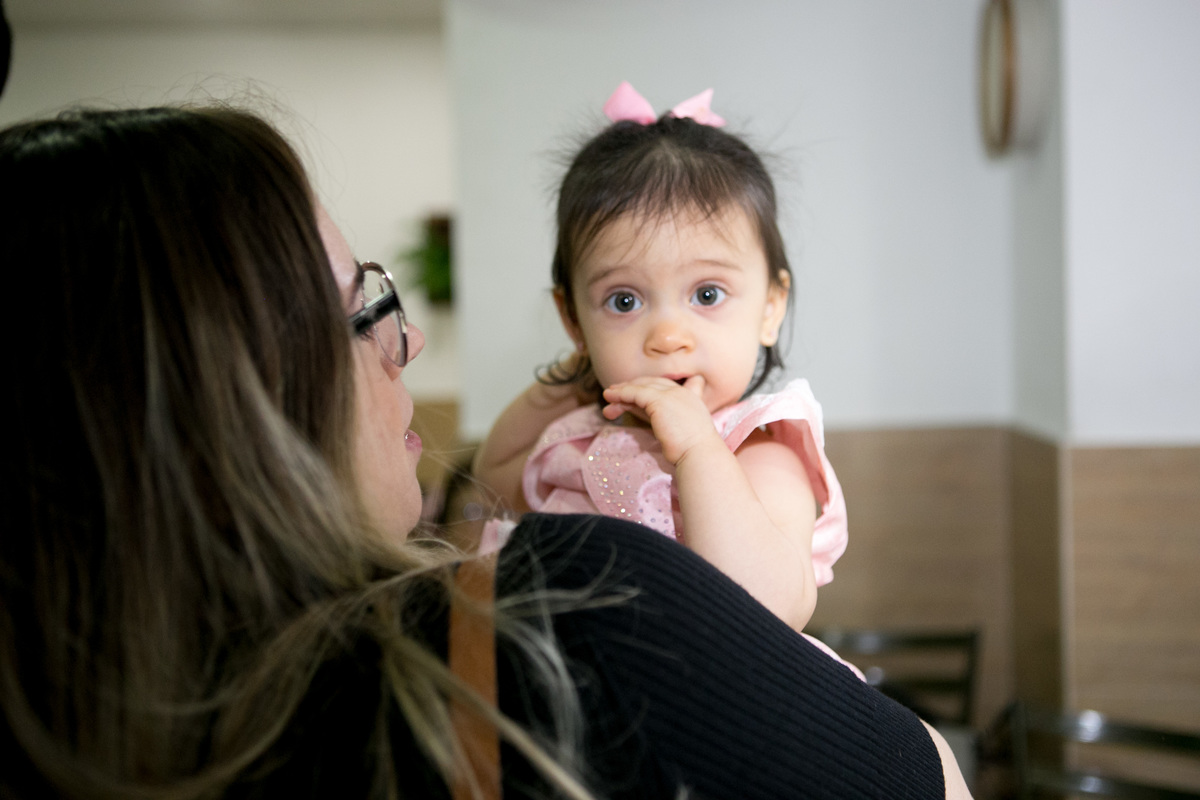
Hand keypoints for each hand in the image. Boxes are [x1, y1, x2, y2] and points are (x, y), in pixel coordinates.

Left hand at [601, 376, 719, 463]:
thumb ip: (667, 419)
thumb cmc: (691, 451)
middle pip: (651, 384)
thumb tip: (652, 419)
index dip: (647, 388)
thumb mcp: (679, 429)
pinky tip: (611, 399)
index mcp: (690, 397)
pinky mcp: (659, 400)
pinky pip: (635, 393)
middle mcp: (681, 392)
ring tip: (607, 397)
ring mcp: (671, 394)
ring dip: (622, 391)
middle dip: (632, 387)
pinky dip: (621, 394)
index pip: (665, 386)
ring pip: (641, 387)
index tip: (632, 395)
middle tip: (614, 394)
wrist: (698, 454)